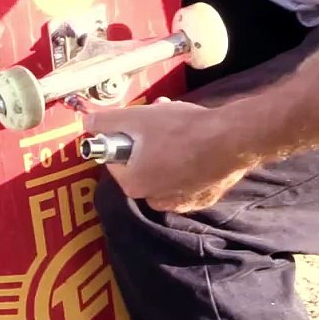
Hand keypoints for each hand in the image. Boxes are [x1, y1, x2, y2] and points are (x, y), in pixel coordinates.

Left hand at [85, 99, 248, 213]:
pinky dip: (188, 164)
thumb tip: (87, 123)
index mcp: (133, 184)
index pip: (116, 160)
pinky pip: (187, 179)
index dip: (124, 138)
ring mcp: (181, 202)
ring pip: (164, 172)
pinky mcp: (202, 198)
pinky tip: (199, 147)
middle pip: (141, 166)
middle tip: (161, 123)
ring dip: (167, 152)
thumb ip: (107, 121)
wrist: (231, 140)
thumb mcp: (137, 117)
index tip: (137, 125)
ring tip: (182, 130)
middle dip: (147, 143)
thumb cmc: (183, 129)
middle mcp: (154, 200)